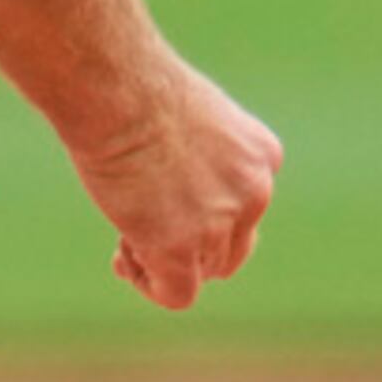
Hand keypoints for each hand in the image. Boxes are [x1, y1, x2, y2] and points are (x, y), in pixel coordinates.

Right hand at [69, 59, 281, 309]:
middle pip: (230, 249)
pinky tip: (124, 259)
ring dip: (163, 260)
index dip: (202, 215)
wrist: (118, 89)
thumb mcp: (189, 117)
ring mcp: (220, 223)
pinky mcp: (180, 248)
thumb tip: (174, 191)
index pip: (243, 209)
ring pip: (203, 272)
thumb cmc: (136, 87)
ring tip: (125, 231)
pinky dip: (150, 284)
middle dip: (189, 246)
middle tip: (143, 224)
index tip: (162, 197)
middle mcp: (255, 192)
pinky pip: (177, 294)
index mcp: (262, 156)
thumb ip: (198, 157)